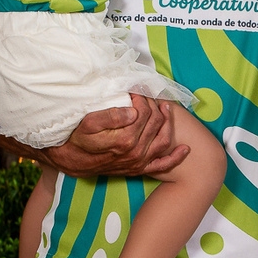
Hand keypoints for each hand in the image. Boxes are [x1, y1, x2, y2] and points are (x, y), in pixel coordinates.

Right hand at [41, 95, 187, 177]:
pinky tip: (185, 149)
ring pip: (163, 140)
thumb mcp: (89, 123)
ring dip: (168, 123)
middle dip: (153, 105)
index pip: (144, 112)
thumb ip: (111, 116)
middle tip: (147, 95)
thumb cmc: (79, 139)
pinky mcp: (139, 169)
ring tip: (166, 109)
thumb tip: (132, 111)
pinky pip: (163, 165)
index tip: (135, 89)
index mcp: (125, 140)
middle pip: (155, 123)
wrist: (72, 161)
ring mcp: (140, 162)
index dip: (142, 97)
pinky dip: (176, 158)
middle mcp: (136, 152)